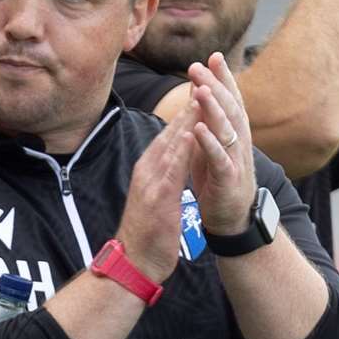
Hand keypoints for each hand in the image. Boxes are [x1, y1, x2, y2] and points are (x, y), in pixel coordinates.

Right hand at [115, 102, 196, 283]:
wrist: (133, 262)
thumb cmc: (147, 233)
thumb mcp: (157, 197)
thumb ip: (165, 176)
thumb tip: (174, 161)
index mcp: (149, 167)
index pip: (172, 132)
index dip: (188, 109)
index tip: (203, 87)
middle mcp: (148, 167)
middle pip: (172, 129)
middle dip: (190, 103)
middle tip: (205, 77)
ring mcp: (152, 180)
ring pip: (173, 141)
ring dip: (189, 117)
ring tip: (204, 93)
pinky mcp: (158, 195)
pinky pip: (174, 166)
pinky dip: (185, 146)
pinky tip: (196, 131)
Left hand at [185, 53, 256, 234]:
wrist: (230, 217)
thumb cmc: (217, 177)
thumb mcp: (212, 143)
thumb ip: (208, 117)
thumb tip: (202, 89)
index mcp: (234, 133)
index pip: (230, 99)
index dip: (223, 78)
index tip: (214, 56)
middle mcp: (239, 142)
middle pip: (229, 108)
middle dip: (215, 86)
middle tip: (199, 65)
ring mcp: (235, 160)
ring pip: (227, 129)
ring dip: (214, 109)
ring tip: (201, 89)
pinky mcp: (228, 179)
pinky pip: (219, 158)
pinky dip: (209, 143)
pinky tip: (198, 129)